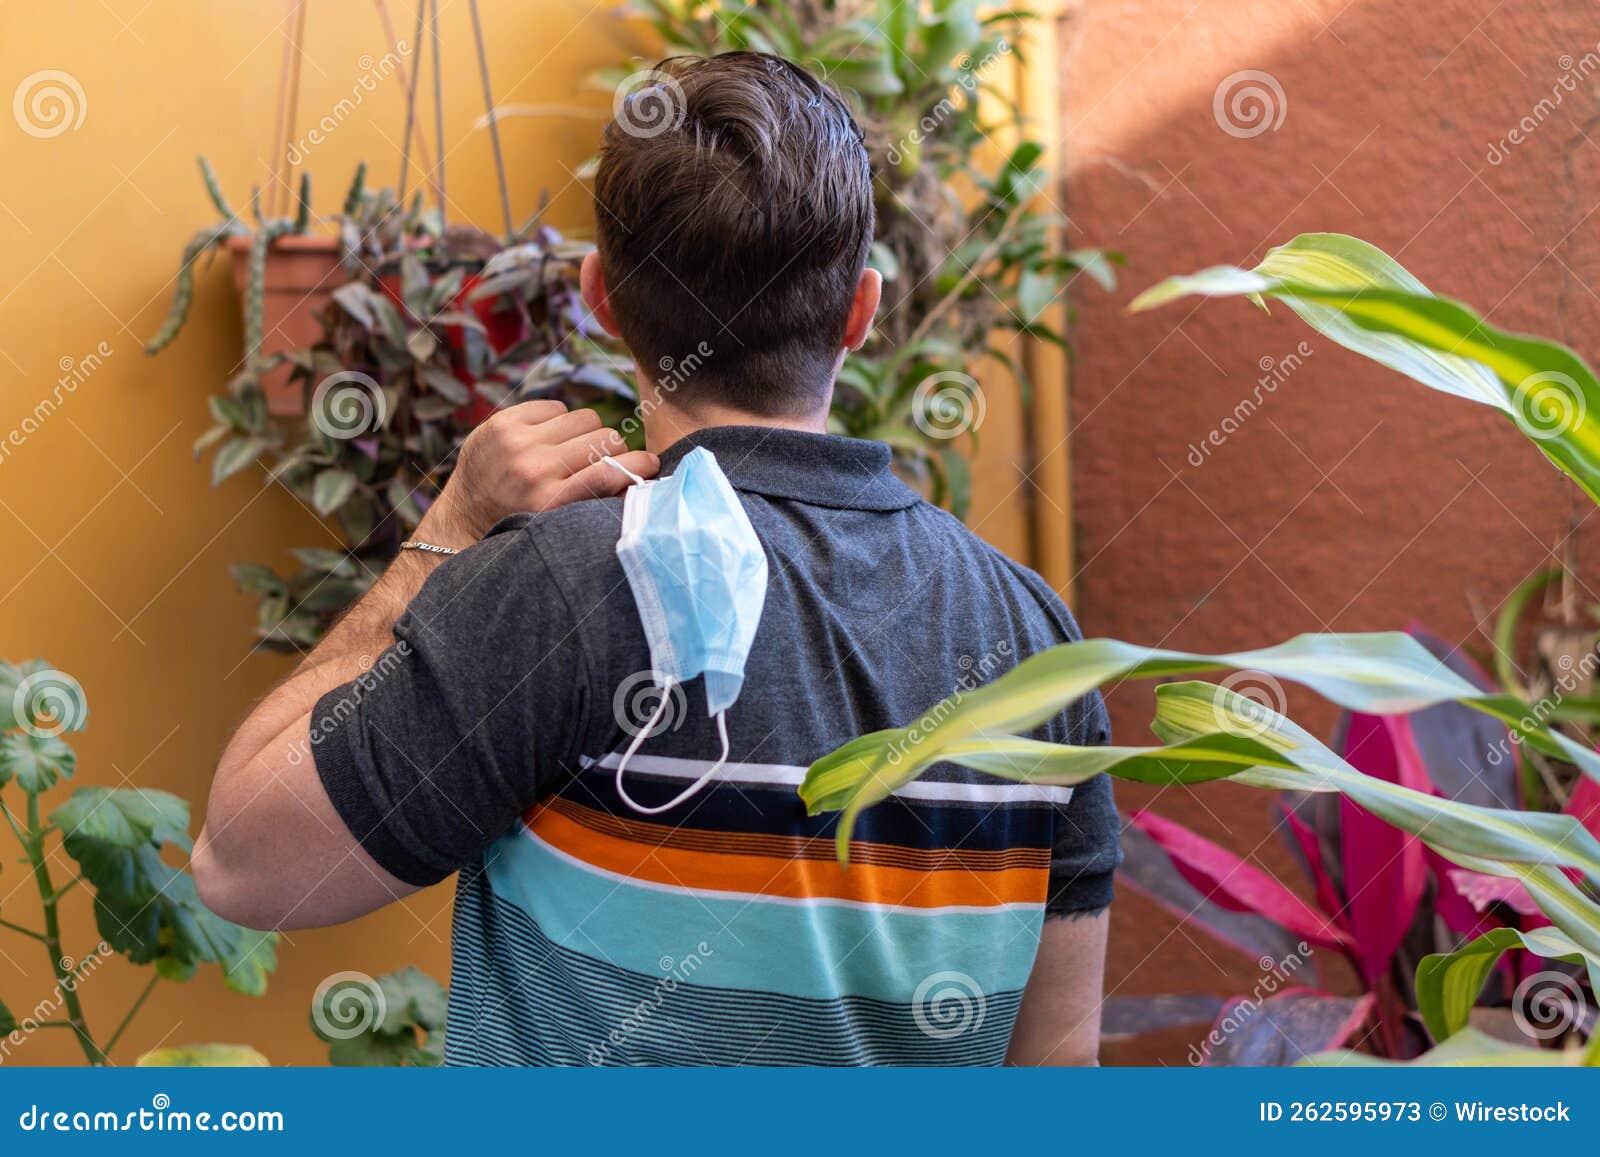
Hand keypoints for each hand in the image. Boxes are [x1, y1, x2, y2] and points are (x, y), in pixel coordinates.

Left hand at [416, 400, 657, 546]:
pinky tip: (546, 440)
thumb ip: (597, 502)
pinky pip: (555, 407)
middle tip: (602, 462)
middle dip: (612, 450)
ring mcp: (516, 441)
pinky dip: (558, 422)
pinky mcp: (502, 422)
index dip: (640, 465)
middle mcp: (534, 468)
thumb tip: (641, 476)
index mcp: (552, 502)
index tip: (651, 464)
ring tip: (571, 452)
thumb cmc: (522, 526)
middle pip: (605, 438)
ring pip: (586, 418)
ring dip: (586, 434)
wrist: (463, 521)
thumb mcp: (560, 526)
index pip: (612, 471)